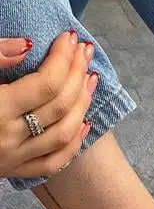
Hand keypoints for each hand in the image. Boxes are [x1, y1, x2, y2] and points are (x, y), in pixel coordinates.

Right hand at [0, 31, 97, 179]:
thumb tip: (25, 45)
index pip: (45, 84)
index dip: (63, 58)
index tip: (69, 37)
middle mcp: (7, 138)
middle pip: (59, 106)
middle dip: (76, 73)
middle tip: (84, 50)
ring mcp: (12, 159)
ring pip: (63, 134)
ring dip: (83, 104)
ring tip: (90, 77)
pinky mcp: (11, 171)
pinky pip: (52, 163)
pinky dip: (73, 143)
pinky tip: (84, 122)